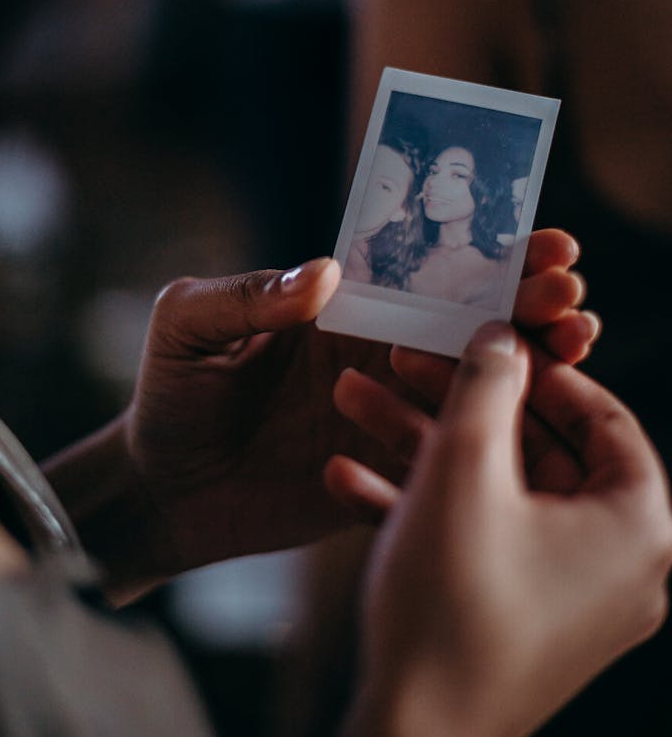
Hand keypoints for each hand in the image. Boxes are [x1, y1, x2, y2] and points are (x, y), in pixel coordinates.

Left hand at [46, 229, 593, 598]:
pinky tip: (533, 426)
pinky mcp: (384, 473)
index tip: (544, 245)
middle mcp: (373, 356)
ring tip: (577, 345)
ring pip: (473, 386)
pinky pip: (445, 456)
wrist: (160, 490)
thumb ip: (251, 293)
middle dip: (527, 304)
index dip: (487, 257)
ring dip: (530, 364)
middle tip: (572, 296)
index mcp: (341, 310)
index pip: (424, 274)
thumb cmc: (168, 395)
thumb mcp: (188, 324)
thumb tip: (329, 271)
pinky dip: (492, 439)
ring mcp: (385, 415)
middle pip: (466, 324)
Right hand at [326, 324, 671, 736]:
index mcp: (635, 526)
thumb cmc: (451, 604)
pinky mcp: (515, 618)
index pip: (603, 417)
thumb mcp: (464, 469)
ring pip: (492, 491)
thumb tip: (503, 336)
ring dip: (420, 444)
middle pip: (535, 450)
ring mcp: (563, 596)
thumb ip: (486, 385)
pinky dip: (419, 504)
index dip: (538, 368)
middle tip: (402, 359)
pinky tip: (345, 477)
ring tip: (353, 401)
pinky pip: (475, 540)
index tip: (482, 341)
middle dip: (456, 401)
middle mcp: (613, 564)